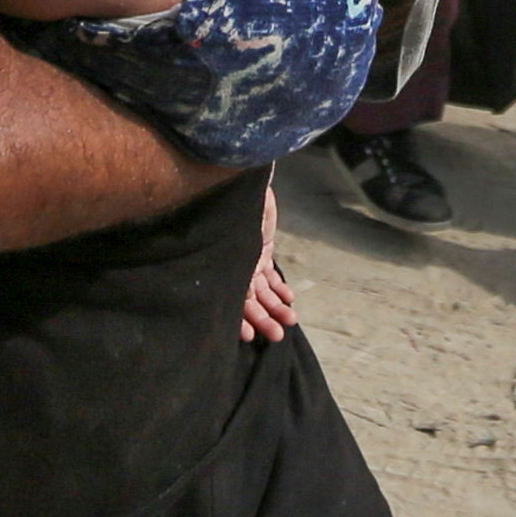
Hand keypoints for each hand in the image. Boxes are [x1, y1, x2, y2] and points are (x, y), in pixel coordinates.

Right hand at [240, 178, 295, 343]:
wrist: (242, 180)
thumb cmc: (232, 205)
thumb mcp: (233, 232)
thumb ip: (233, 255)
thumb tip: (232, 284)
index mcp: (224, 264)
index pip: (232, 299)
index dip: (239, 318)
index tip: (247, 336)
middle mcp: (235, 265)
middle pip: (250, 300)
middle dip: (263, 319)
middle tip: (276, 336)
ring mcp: (249, 259)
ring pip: (263, 291)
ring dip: (276, 308)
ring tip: (290, 322)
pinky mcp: (262, 250)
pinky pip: (270, 276)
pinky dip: (279, 289)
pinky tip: (289, 300)